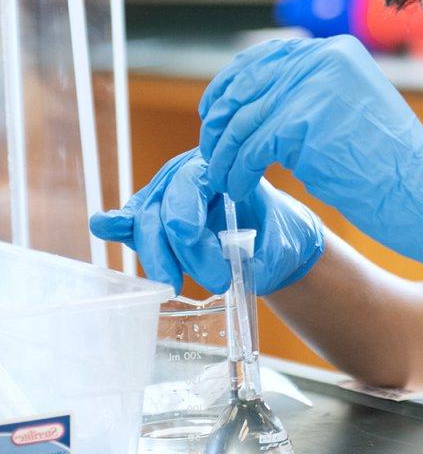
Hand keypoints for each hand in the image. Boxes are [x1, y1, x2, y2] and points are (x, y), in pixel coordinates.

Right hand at [89, 148, 325, 294]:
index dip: (187, 213)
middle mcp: (188, 174)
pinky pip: (132, 222)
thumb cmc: (280, 236)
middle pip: (162, 206)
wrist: (276, 242)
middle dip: (175, 249)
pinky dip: (120, 227)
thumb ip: (262, 259)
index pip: (193, 182)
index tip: (192, 239)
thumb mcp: (283, 246)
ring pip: (145, 221)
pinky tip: (107, 228)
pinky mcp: (154, 218)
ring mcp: (167, 195)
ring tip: (175, 286)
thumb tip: (240, 272)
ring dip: (156, 256)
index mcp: (223, 167)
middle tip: (211, 283)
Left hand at [197, 35, 422, 265]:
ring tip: (222, 175)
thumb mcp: (351, 108)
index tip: (215, 111)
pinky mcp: (301, 122)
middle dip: (221, 121)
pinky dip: (236, 169)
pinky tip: (238, 185)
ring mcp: (312, 87)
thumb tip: (258, 102)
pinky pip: (250, 147)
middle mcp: (322, 59)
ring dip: (224, 152)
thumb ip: (312, 95)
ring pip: (243, 119)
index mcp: (336, 51)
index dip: (231, 84)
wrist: (421, 188)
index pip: (265, 57)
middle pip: (247, 84)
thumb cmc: (390, 162)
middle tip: (211, 150)